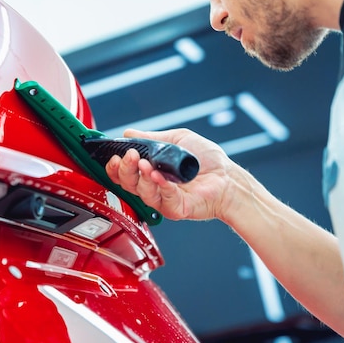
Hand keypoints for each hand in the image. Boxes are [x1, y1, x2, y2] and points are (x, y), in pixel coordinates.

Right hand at [105, 128, 237, 221]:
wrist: (228, 177)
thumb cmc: (207, 160)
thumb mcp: (176, 139)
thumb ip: (151, 138)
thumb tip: (129, 133)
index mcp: (150, 172)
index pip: (124, 173)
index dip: (116, 166)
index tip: (115, 156)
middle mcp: (154, 187)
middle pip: (127, 184)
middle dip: (124, 169)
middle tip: (130, 157)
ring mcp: (163, 200)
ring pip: (141, 192)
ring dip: (141, 177)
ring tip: (146, 164)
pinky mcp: (175, 209)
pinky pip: (162, 199)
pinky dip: (160, 186)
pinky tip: (160, 176)